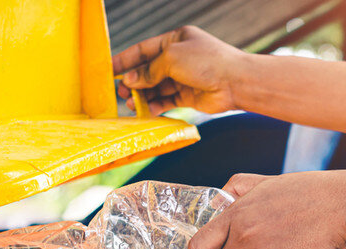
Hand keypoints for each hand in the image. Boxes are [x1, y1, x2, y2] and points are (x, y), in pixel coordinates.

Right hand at [112, 26, 244, 114]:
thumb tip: (130, 81)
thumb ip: (149, 70)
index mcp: (175, 40)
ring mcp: (184, 77)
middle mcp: (179, 58)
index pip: (144, 50)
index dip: (126, 60)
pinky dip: (155, 106)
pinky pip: (167, 101)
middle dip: (134, 81)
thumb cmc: (208, 62)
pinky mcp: (188, 96)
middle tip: (121, 92)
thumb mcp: (172, 58)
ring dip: (142, 96)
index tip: (109, 71)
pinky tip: (145, 111)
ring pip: (156, 88)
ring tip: (131, 105)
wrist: (236, 82)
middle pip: (148, 70)